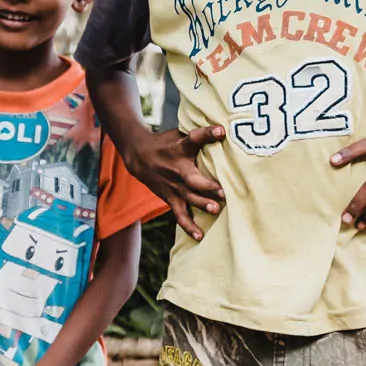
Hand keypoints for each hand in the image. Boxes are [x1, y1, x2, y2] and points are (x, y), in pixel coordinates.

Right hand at [127, 124, 226, 238]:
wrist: (138, 156)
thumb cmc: (166, 143)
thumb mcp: (178, 134)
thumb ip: (197, 135)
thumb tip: (227, 129)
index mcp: (179, 148)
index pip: (194, 139)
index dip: (207, 134)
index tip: (221, 131)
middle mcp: (176, 168)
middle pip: (192, 178)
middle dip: (207, 186)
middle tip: (223, 192)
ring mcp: (172, 186)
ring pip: (188, 197)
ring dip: (201, 204)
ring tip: (215, 210)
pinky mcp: (170, 198)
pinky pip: (179, 214)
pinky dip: (188, 226)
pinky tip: (200, 236)